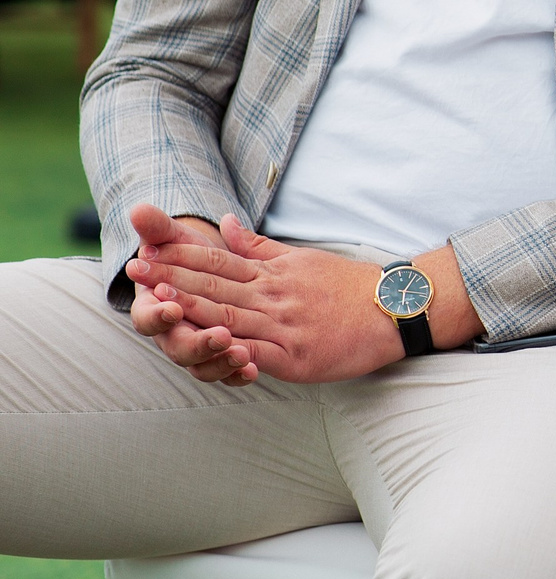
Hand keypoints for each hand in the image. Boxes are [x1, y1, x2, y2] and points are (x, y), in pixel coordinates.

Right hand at [126, 204, 258, 385]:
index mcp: (154, 308)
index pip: (148, 319)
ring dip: (222, 362)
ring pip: (204, 367)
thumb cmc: (186, 256)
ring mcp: (198, 351)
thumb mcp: (175, 240)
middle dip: (199, 344)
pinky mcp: (221, 359)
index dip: (159, 315)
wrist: (211, 274)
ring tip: (243, 355)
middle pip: (179, 349)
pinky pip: (227, 374)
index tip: (173, 306)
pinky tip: (255, 371)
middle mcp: (173, 335)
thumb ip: (157, 229)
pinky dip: (239, 374)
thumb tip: (139, 208)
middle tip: (221, 337)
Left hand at [126, 215, 406, 383]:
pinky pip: (256, 354)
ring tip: (158, 302)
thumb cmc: (348, 285)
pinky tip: (205, 348)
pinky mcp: (296, 356)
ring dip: (190, 310)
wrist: (394, 310)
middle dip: (173, 278)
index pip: (219, 260)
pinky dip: (230, 351)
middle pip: (215, 285)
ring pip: (229, 316)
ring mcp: (283, 326)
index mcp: (273, 273)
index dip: (181, 255)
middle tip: (136, 269)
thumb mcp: (301, 258)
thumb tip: (222, 222)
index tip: (148, 246)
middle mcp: (274, 296)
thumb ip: (256, 246)